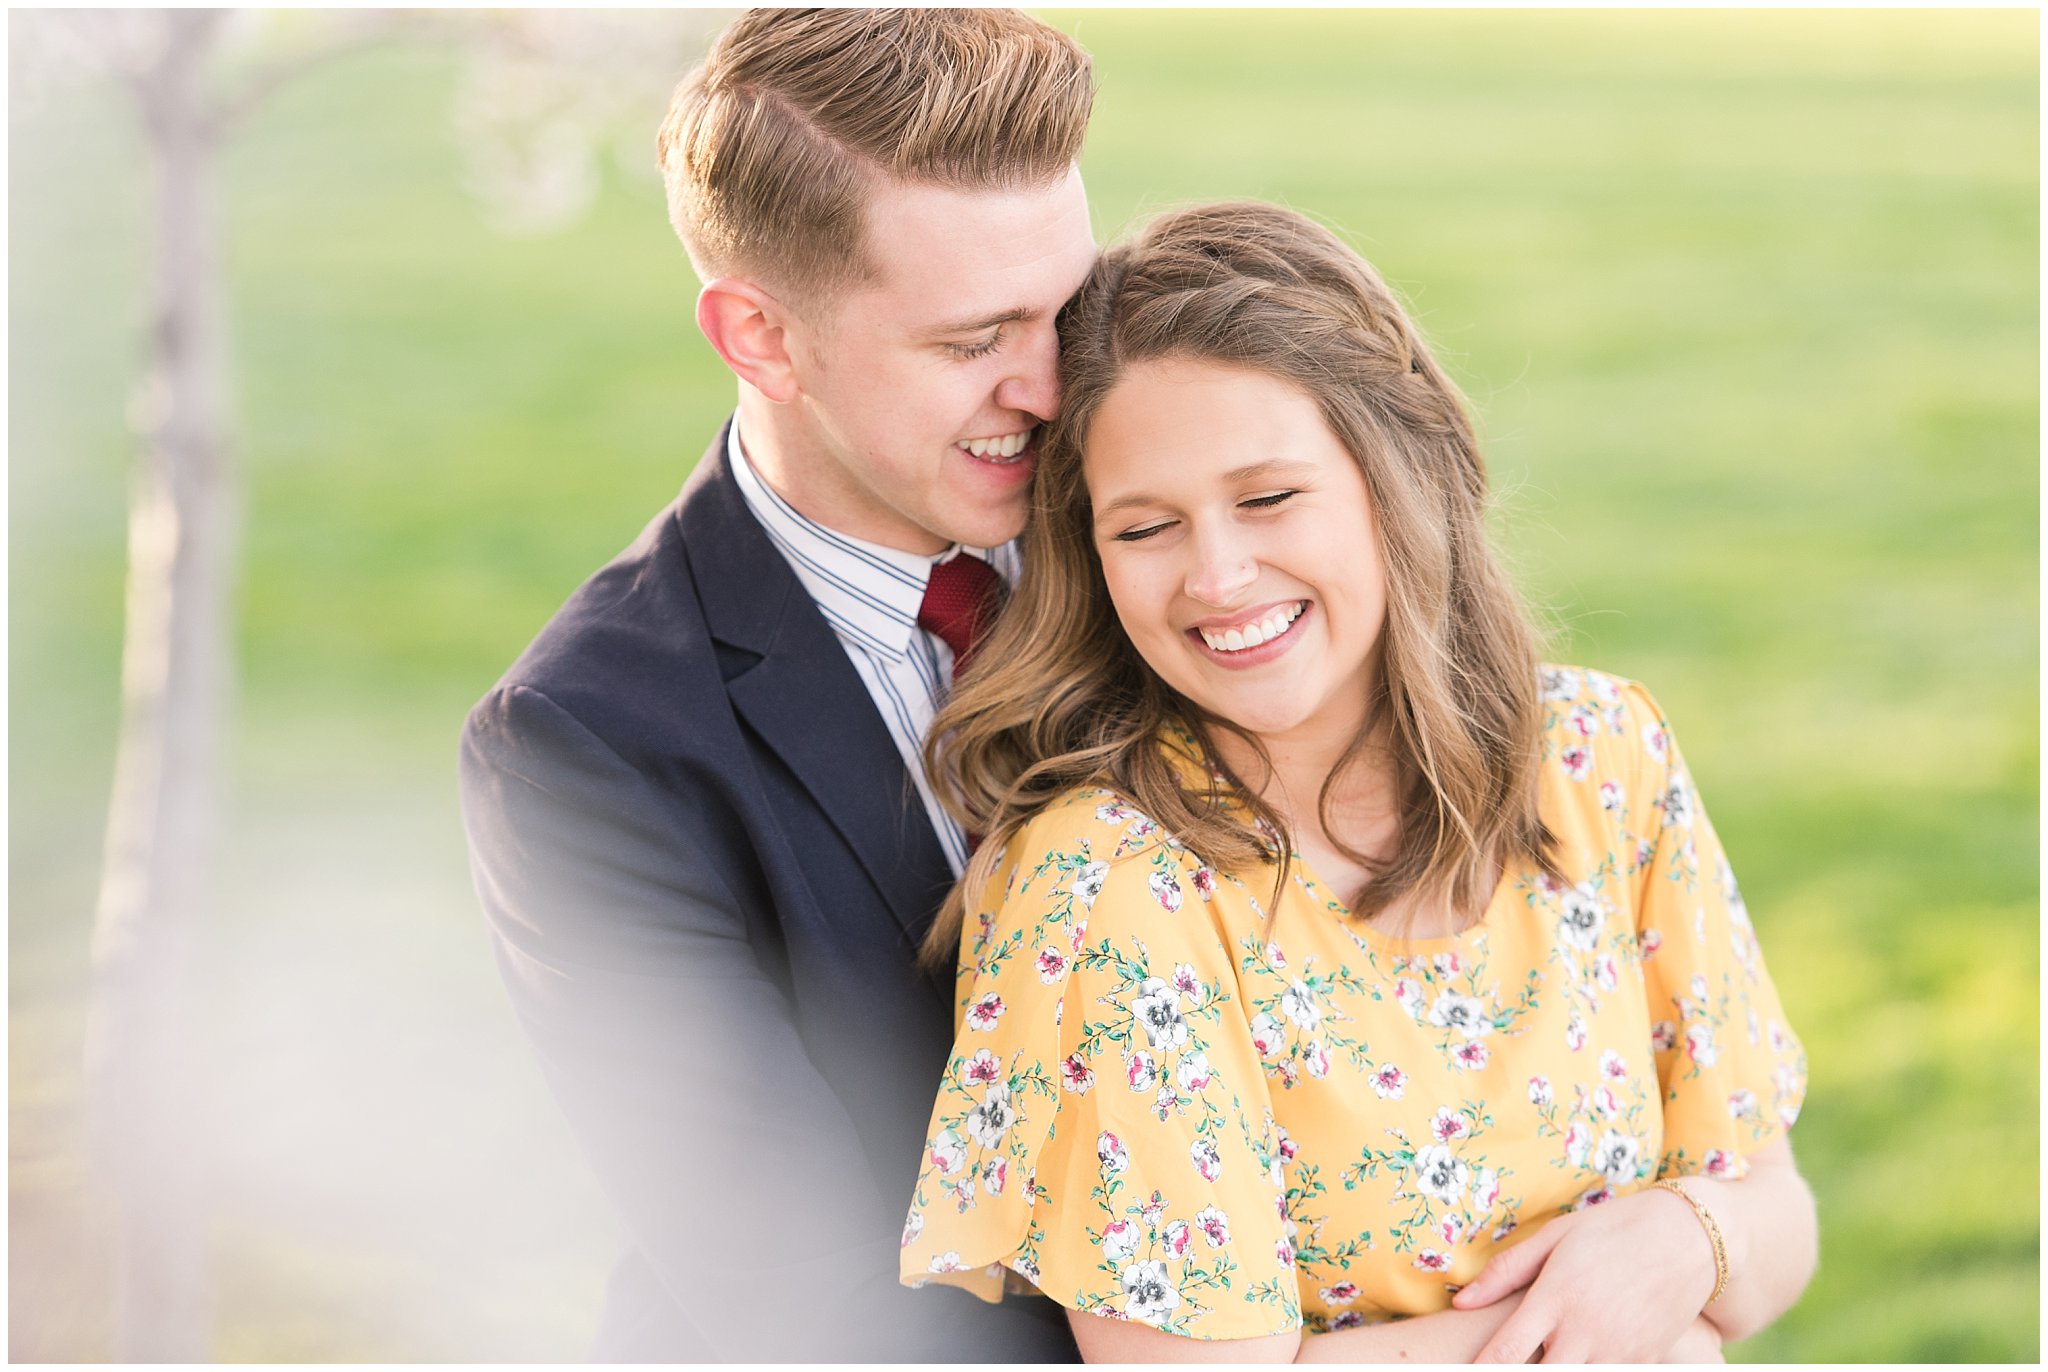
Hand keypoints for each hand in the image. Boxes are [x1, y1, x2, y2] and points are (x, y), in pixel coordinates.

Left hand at [1453, 1187, 1718, 1362]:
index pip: (1506, 1353)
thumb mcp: (1556, 1237)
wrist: (1690, 1238)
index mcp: (1556, 1298)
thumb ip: (1507, 1270)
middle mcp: (1585, 1332)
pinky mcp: (1645, 1363)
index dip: (1482, 1370)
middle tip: (1505, 1367)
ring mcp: (1618, 1352)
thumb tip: (1462, 1301)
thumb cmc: (1613, 1230)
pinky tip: (1577, 1359)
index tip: (1464, 1370)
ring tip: (1544, 1359)